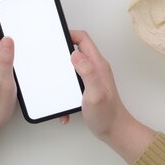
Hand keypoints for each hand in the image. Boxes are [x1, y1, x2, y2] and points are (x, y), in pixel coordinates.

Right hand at [62, 30, 154, 163]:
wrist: (115, 131)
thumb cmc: (107, 115)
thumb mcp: (95, 93)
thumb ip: (87, 72)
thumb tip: (75, 54)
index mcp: (98, 66)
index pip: (83, 39)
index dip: (69, 34)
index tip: (55, 37)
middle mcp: (96, 69)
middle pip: (77, 50)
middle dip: (61, 52)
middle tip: (49, 57)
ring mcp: (92, 78)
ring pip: (73, 66)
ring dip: (62, 74)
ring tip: (54, 83)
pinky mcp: (88, 87)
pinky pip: (73, 82)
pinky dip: (65, 91)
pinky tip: (64, 105)